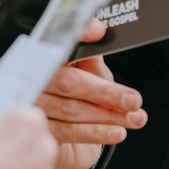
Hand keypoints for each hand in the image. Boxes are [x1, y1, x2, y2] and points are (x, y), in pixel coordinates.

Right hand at [37, 18, 146, 168]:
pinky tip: (117, 133)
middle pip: (69, 83)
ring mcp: (33, 107)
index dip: (78, 35)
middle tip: (133, 100)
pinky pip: (68, 132)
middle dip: (106, 92)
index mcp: (47, 58)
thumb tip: (97, 29)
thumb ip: (92, 56)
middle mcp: (34, 80)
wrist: (70, 139)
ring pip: (71, 110)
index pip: (60, 43)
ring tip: (134, 118)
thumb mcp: (91, 74)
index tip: (98, 31)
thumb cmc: (80, 100)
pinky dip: (96, 132)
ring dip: (108, 116)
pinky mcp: (40, 133)